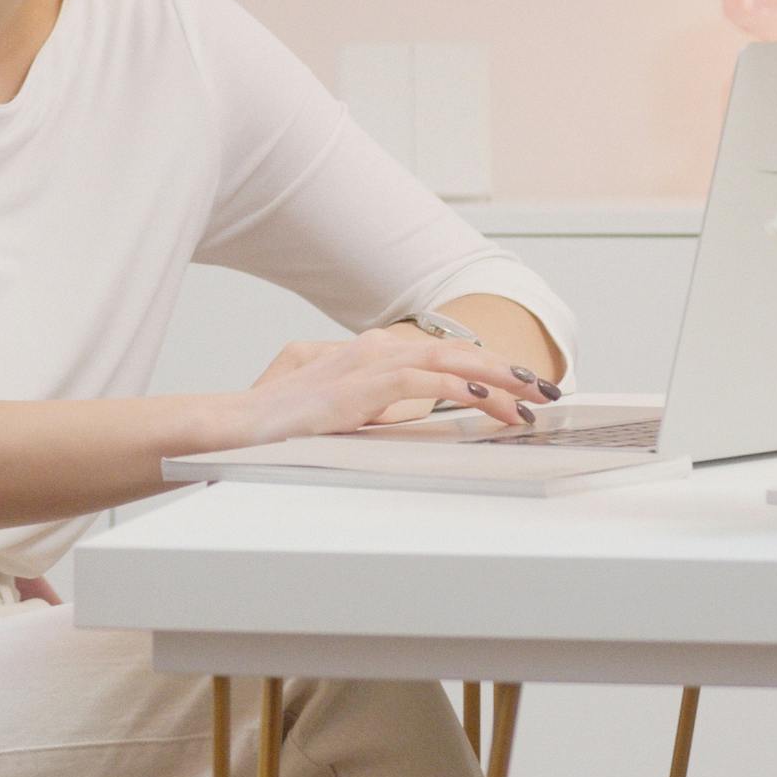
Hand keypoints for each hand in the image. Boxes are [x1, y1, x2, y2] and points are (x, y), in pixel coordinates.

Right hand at [237, 326, 560, 444]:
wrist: (232, 427)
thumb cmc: (273, 425)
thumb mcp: (329, 409)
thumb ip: (366, 406)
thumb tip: (397, 414)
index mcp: (365, 354)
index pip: (437, 353)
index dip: (481, 367)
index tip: (515, 386)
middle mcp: (370, 350)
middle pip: (451, 350)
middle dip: (504, 370)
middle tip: (544, 389)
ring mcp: (364, 364)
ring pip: (445, 360)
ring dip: (494, 378)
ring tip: (531, 398)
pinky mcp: (358, 386)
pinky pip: (420, 380)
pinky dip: (456, 387)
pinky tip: (485, 400)